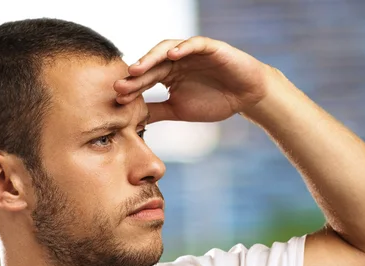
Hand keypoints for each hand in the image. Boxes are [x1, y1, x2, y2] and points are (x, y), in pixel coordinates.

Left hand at [113, 36, 273, 123]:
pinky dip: (183, 47)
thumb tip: (134, 121)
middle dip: (136, 75)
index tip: (118, 99)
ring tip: (138, 69)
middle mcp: (176, 60)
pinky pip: (193, 44)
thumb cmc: (215, 101)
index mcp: (168, 74)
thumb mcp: (180, 110)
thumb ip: (158, 111)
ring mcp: (191, 52)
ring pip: (166, 50)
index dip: (132, 88)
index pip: (145, 79)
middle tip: (120, 85)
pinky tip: (172, 55)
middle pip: (151, 65)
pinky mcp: (209, 47)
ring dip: (151, 58)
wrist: (246, 96)